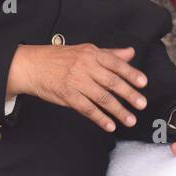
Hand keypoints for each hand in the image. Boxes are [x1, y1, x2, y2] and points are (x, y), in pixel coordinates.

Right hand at [7, 44, 147, 132]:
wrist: (31, 66)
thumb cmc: (60, 58)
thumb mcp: (85, 50)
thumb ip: (110, 54)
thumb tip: (131, 53)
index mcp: (92, 54)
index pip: (116, 64)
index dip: (131, 73)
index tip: (144, 83)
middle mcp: (85, 67)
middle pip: (112, 82)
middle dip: (129, 94)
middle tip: (142, 104)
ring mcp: (76, 82)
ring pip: (102, 98)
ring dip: (118, 110)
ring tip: (130, 120)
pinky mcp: (67, 96)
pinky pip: (87, 109)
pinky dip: (100, 118)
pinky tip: (110, 125)